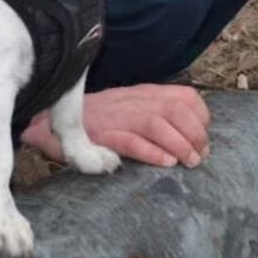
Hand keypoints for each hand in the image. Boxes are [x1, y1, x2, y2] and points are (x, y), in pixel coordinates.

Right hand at [22, 84, 210, 167]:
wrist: (53, 122)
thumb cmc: (96, 122)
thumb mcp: (131, 111)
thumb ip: (156, 117)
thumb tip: (188, 137)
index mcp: (143, 94)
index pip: (184, 97)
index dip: (201, 118)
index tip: (203, 139)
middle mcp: (133, 101)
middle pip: (176, 109)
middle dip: (195, 134)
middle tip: (199, 157)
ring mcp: (117, 116)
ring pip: (157, 123)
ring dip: (180, 144)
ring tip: (188, 163)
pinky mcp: (102, 134)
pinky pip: (131, 140)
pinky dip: (152, 151)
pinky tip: (165, 163)